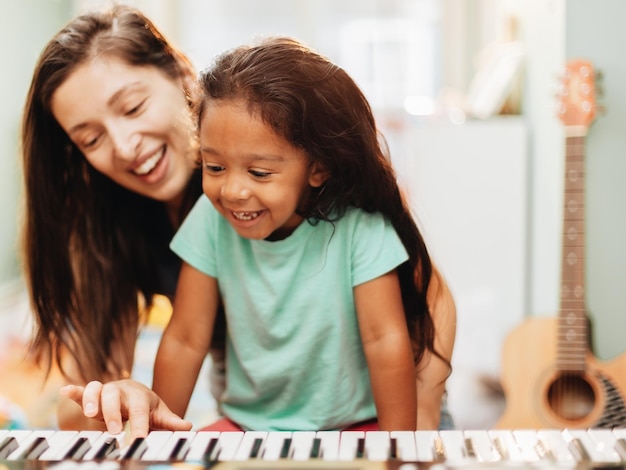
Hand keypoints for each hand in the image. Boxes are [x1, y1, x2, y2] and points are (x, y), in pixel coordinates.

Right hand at [61, 379, 192, 439]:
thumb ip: (171, 421)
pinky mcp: (92, 395)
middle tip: (115, 431)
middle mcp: (121, 391)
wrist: (136, 392)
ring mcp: (106, 391)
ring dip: (93, 401)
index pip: (140, 411)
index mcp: (139, 396)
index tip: (139, 440)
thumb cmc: (146, 406)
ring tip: (91, 415)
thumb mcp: (160, 413)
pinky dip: (74, 391)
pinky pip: (82, 390)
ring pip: (97, 389)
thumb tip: (188, 427)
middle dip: (114, 413)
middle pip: (116, 397)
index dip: (140, 425)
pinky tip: (65, 391)